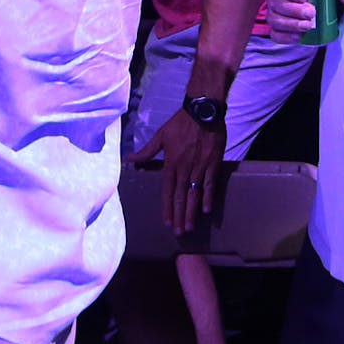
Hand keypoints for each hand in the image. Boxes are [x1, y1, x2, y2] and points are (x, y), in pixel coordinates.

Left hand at [130, 108, 224, 234]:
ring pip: (194, 194)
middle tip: (178, 232)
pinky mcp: (213, 163)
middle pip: (180, 196)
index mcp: (171, 163)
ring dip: (191, 212)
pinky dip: (208, 197)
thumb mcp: (161, 135)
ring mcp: (200, 167)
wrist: (203, 110)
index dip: (167, 207)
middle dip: (179, 215)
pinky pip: (210, 184)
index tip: (166, 221)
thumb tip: (130, 159)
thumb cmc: (180, 122)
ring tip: (189, 226)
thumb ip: (147, 151)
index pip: (167, 190)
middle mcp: (185, 168)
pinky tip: (206, 209)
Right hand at [265, 0, 343, 43]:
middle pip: (275, 1)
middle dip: (292, 9)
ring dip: (290, 24)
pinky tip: (298, 37)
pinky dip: (285, 37)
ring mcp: (276, 11)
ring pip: (274, 18)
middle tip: (311, 13)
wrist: (329, 1)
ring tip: (308, 26)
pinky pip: (275, 34)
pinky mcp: (279, 27)